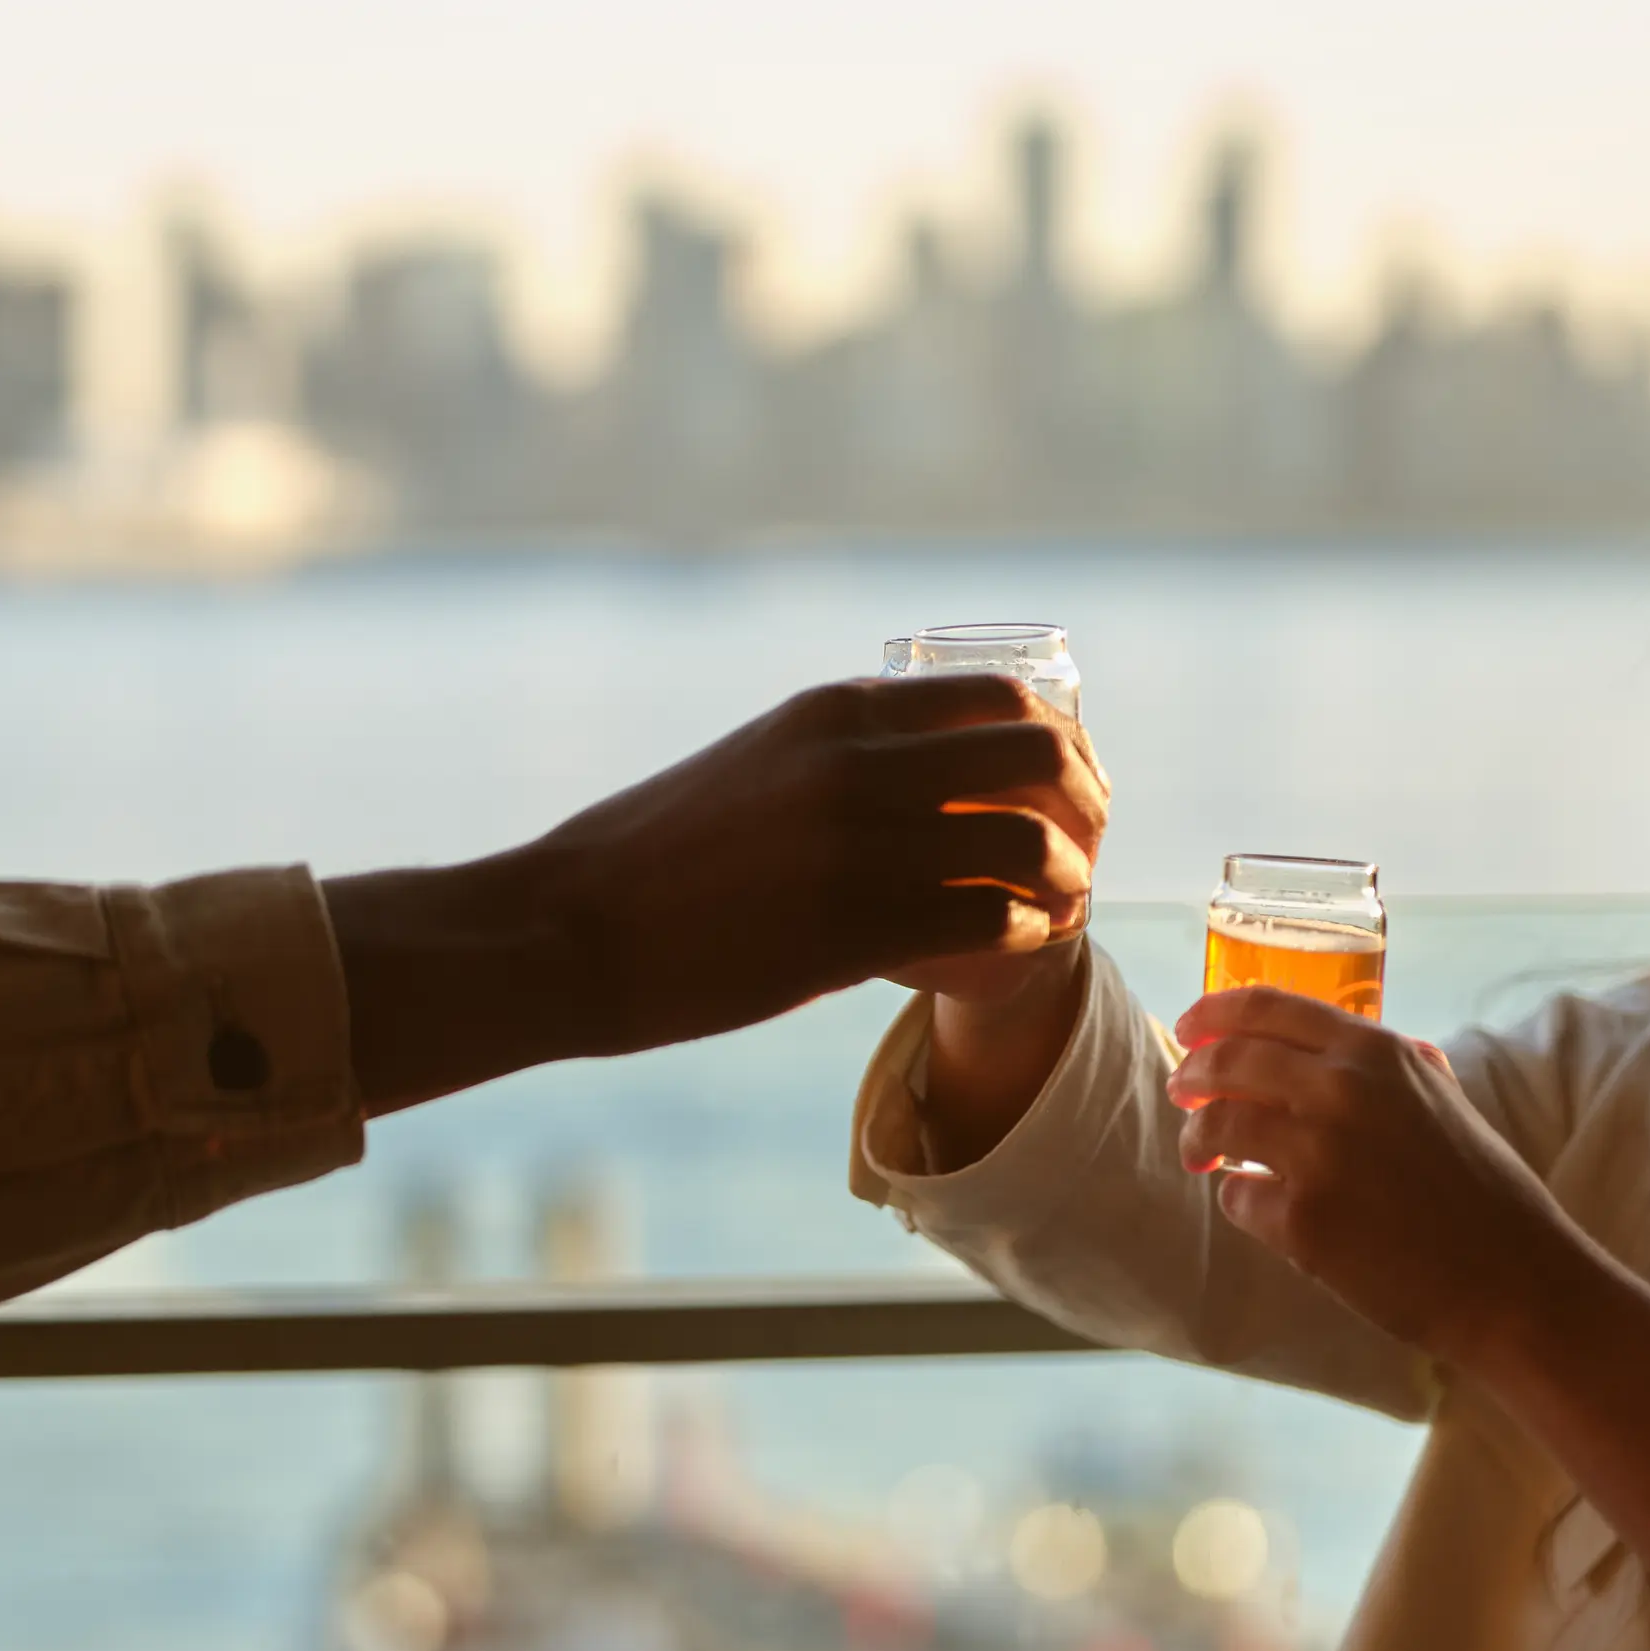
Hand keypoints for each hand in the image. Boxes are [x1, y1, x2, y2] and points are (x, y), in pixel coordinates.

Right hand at [327, 677, 1097, 1109]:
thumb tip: (916, 777)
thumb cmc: (648, 862)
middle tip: (1079, 855)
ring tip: (1054, 913)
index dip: (1060, 745)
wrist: (564, 931)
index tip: (1064, 791)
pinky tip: (1012, 954)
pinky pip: (994, 925)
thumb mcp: (754, 768)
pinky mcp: (852, 931)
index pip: (1003, 696)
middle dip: (1085, 806)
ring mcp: (858, 845)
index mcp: (835, 710)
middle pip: (1042, 756)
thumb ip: (838, 761)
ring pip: (1032, 845)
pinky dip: (1027, 940)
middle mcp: (858, 762)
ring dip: (1065, 884)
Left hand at [1168, 989, 1561, 1360]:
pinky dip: (1238, 1198)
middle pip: (1227, 1060)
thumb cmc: (1487, 1195)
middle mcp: (1341, 1091)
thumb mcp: (1446, 1100)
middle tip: (1181, 1092)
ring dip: (1198, 1137)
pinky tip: (1258, 1205)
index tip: (1188, 1029)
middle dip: (1191, 1074)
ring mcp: (1318, 1154)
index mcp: (1377, 1053)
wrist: (1512, 1282)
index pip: (1267, 1007)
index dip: (1214, 1014)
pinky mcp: (1302, 1220)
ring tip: (1200, 1154)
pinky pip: (1237, 1196)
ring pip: (1217, 1125)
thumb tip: (1341, 1047)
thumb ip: (1392, 1067)